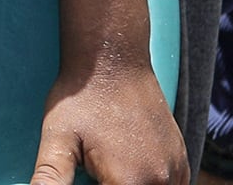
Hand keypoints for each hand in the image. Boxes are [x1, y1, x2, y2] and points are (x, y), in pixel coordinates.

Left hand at [31, 57, 186, 184]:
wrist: (113, 59)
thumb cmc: (82, 97)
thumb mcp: (57, 139)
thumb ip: (51, 177)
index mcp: (129, 183)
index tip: (88, 175)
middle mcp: (161, 181)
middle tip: (95, 165)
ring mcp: (176, 171)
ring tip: (109, 163)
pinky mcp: (181, 161)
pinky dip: (150, 184)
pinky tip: (128, 167)